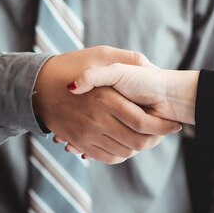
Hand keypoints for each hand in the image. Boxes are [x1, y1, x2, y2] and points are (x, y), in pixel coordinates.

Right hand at [33, 46, 181, 163]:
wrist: (39, 87)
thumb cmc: (71, 66)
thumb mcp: (100, 55)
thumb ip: (127, 59)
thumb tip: (150, 67)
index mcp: (106, 99)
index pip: (143, 123)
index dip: (163, 127)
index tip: (175, 126)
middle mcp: (96, 120)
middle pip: (136, 142)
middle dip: (155, 140)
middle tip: (163, 134)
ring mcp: (86, 134)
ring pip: (123, 152)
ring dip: (139, 148)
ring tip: (148, 139)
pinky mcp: (80, 143)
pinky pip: (107, 157)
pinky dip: (121, 155)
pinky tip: (128, 144)